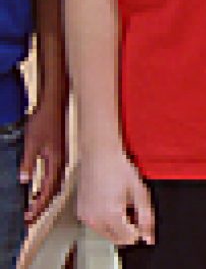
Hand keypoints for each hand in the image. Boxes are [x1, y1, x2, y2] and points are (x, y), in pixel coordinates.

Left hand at [20, 101, 66, 222]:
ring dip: (44, 197)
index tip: (29, 218)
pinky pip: (54, 177)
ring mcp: (61, 158)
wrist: (54, 106)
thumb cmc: (44, 122)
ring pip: (55, 185)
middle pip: (54, 191)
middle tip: (30, 218)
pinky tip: (37, 188)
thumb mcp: (32, 143)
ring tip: (32, 207)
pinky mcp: (58, 155)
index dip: (38, 206)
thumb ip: (28, 163)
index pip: (48, 191)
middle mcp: (61, 163)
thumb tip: (24, 181)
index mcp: (56, 162)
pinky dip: (46, 187)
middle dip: (42, 206)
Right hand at [77, 148, 153, 246]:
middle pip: (116, 239)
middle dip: (127, 229)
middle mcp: (95, 220)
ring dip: (116, 226)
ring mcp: (85, 218)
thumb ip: (146, 216)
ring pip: (105, 234)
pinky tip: (109, 202)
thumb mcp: (139, 190)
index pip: (128, 238)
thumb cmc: (120, 168)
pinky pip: (95, 225)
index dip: (139, 231)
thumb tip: (149, 238)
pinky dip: (104, 220)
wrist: (99, 154)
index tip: (142, 220)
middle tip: (132, 209)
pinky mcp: (80, 213)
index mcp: (111, 215)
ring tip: (121, 203)